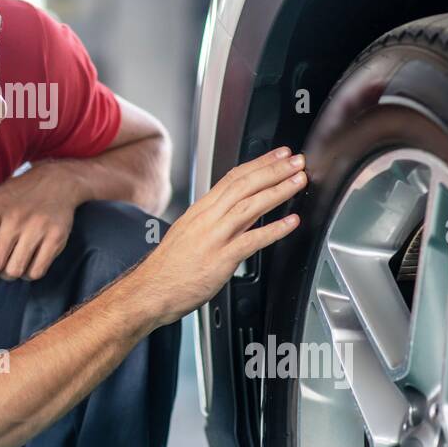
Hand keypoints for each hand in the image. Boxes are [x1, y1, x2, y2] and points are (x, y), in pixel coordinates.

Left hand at [0, 162, 83, 281]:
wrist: (55, 182)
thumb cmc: (14, 197)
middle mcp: (16, 219)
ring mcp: (38, 229)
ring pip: (14, 271)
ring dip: (7, 273)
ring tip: (7, 261)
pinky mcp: (56, 239)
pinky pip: (36, 272)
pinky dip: (27, 273)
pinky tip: (25, 261)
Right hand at [134, 146, 305, 325]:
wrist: (149, 291)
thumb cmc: (168, 267)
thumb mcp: (188, 233)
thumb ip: (213, 221)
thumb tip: (236, 212)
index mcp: (200, 211)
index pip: (233, 178)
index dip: (258, 164)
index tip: (277, 156)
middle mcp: (207, 219)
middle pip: (244, 185)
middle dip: (274, 170)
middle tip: (296, 160)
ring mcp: (214, 238)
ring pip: (250, 206)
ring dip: (278, 191)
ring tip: (298, 181)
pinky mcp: (220, 259)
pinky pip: (251, 240)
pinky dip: (274, 229)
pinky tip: (291, 223)